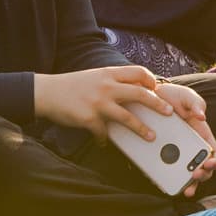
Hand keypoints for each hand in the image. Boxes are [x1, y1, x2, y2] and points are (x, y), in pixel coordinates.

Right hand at [34, 65, 164, 143]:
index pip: (138, 72)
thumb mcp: (95, 76)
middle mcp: (106, 86)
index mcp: (109, 73)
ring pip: (127, 117)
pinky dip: (106, 139)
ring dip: (141, 128)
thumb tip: (132, 88)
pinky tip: (105, 144)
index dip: (151, 80)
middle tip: (169, 112)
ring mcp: (98, 102)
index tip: (158, 89)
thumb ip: (112, 80)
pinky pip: (104, 132)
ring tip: (152, 137)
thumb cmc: (72, 85)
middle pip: (139, 93)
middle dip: (157, 103)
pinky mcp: (88, 118)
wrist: (47, 92)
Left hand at [153, 82, 215, 196]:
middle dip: (203, 175)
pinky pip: (168, 170)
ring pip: (188, 174)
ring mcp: (178, 153)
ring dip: (190, 184)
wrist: (153, 97)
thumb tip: (201, 116)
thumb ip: (196, 104)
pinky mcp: (163, 154)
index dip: (215, 161)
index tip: (209, 163)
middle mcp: (192, 147)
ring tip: (186, 189)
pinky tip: (168, 183)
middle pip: (204, 168)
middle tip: (195, 174)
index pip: (214, 153)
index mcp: (202, 135)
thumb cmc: (175, 97)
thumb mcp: (188, 97)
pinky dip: (170, 179)